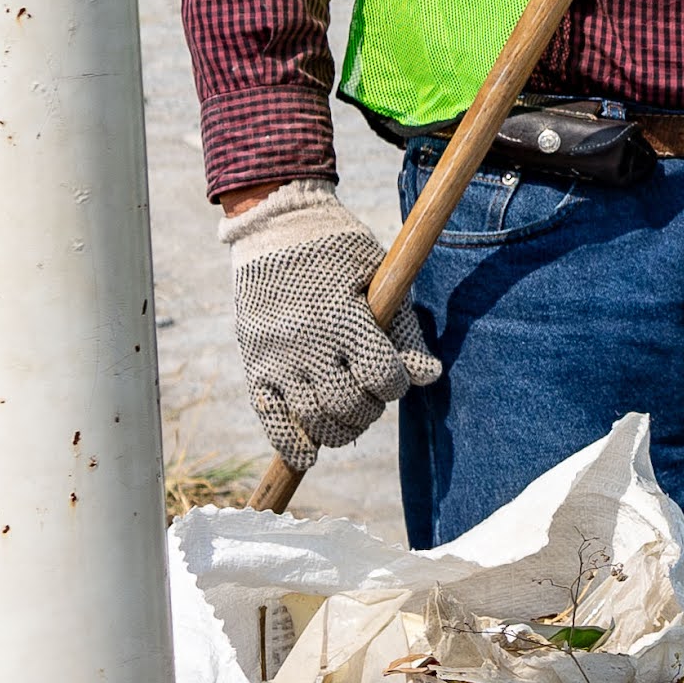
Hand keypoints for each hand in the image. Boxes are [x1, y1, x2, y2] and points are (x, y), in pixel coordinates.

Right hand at [224, 184, 436, 466]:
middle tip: (370, 393)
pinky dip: (292, 444)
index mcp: (344, 318)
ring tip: (349, 414)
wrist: (275, 229)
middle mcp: (307, 344)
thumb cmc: (338, 252)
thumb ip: (403, 329)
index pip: (381, 377)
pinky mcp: (255, 366)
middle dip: (369, 409)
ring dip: (340, 429)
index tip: (393, 374)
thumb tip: (429, 376)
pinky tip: (310, 453)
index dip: (395, 383)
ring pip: (313, 421)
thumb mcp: (380, 275)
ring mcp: (277, 359)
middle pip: (347, 406)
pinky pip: (271, 420)